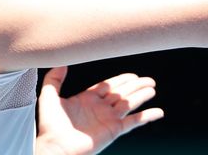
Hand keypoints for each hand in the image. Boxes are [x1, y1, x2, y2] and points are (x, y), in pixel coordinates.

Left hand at [35, 66, 163, 154]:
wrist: (56, 147)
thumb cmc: (50, 125)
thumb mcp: (49, 96)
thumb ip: (54, 78)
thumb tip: (62, 61)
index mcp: (86, 99)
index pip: (108, 86)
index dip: (120, 80)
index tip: (132, 74)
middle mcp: (99, 108)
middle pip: (122, 93)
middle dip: (135, 85)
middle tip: (149, 79)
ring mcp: (108, 119)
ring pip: (129, 104)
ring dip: (141, 96)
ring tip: (152, 88)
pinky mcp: (114, 130)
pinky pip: (134, 122)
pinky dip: (147, 117)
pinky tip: (158, 112)